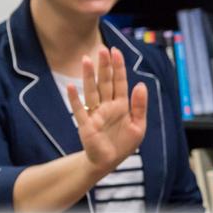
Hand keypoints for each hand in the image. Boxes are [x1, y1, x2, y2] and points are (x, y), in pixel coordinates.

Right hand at [68, 47, 148, 174]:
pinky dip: (75, 99)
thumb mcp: (138, 126)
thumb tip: (141, 84)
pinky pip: (79, 110)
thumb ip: (140, 106)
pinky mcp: (86, 125)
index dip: (118, 67)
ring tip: (87, 60)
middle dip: (105, 67)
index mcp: (121, 105)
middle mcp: (107, 106)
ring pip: (92, 91)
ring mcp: (95, 114)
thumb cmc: (123, 144)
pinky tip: (71, 86)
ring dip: (89, 76)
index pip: (120, 82)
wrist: (108, 162)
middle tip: (103, 49)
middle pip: (105, 82)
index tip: (116, 51)